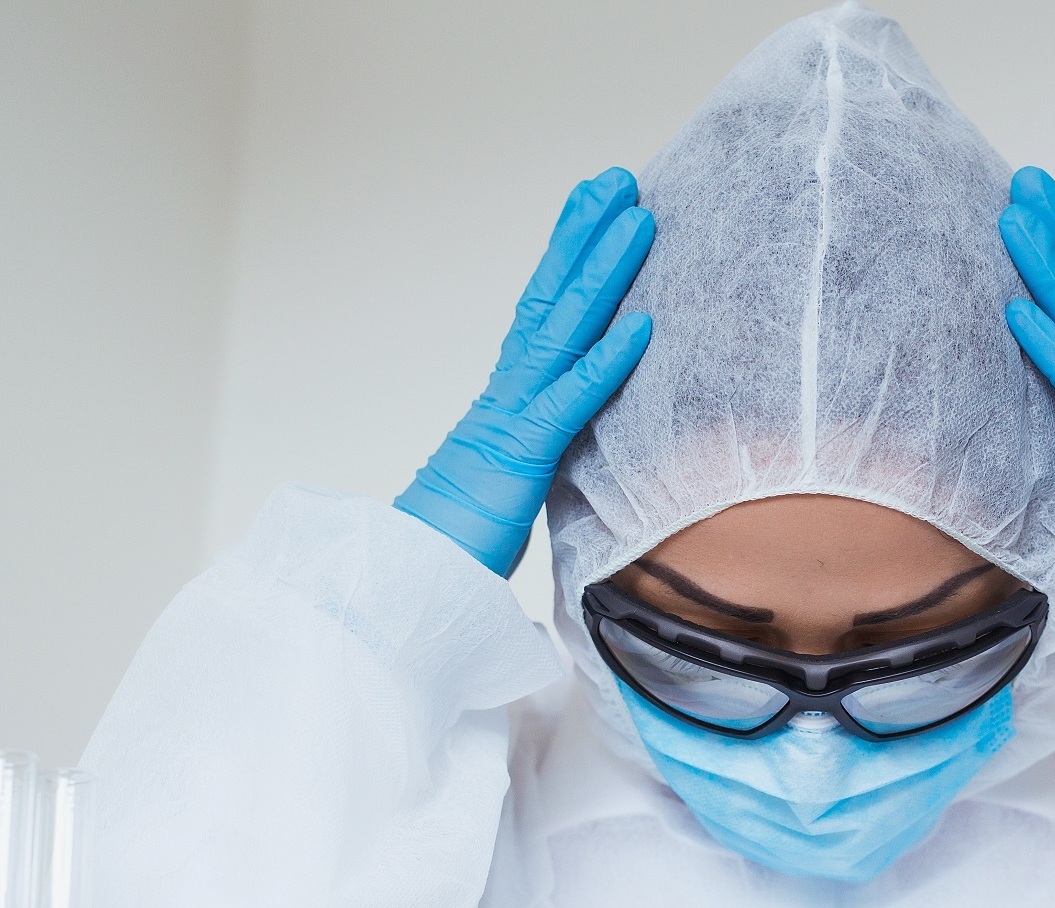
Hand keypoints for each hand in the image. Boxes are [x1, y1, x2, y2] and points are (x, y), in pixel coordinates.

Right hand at [395, 168, 655, 575]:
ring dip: (604, 270)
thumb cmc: (458, 542)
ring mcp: (513, 416)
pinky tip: (643, 327)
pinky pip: (572, 401)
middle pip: (552, 297)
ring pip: (564, 327)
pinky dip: (607, 361)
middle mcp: (508, 392)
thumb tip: (555, 449)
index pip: (543, 316)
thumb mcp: (508, 488)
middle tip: (619, 180)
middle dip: (586, 235)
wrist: (412, 579)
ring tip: (638, 218)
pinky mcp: (523, 454)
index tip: (594, 211)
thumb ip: (533, 457)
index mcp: (508, 399)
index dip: (570, 260)